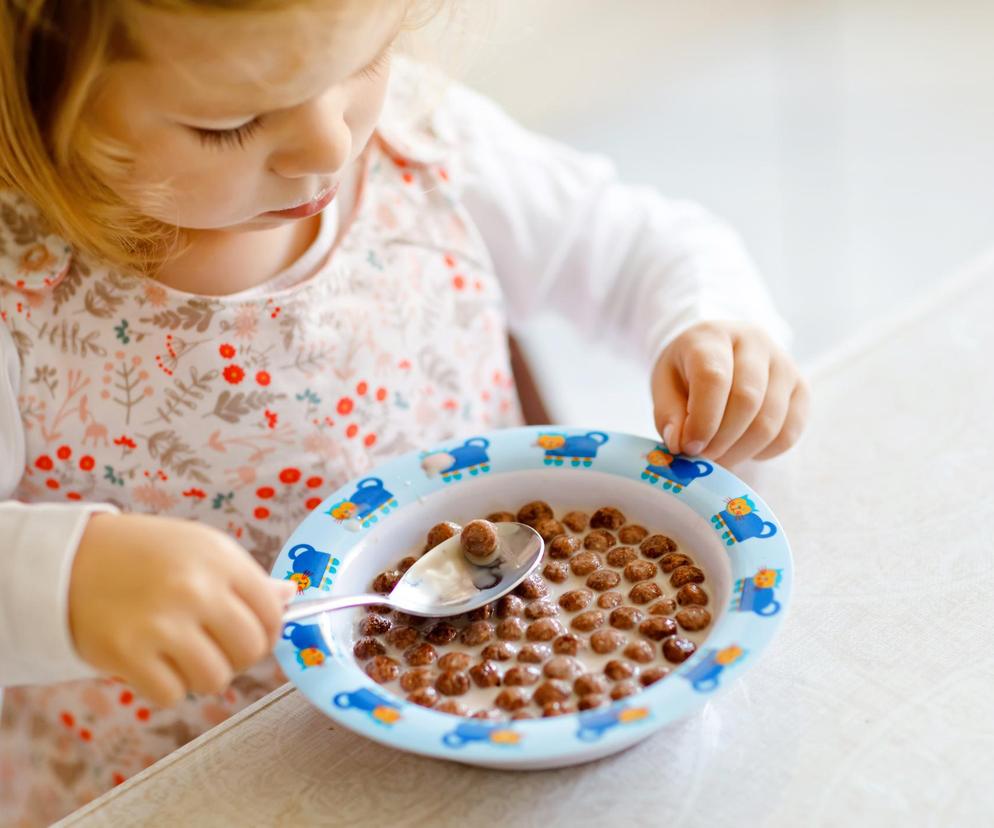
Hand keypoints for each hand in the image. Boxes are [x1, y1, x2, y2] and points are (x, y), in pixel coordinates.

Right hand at [69, 512, 294, 705]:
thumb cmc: (145, 553)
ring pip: (216, 679)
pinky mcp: (129, 654)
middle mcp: (197, 589)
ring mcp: (163, 624)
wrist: (70, 559)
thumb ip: (246, 577)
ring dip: (203, 675)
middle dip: (238, 656)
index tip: (252, 632)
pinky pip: (172, 695)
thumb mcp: (202, 548)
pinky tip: (153, 662)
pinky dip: (166, 686)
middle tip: (215, 646)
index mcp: (221, 560)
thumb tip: (291, 597)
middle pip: (251, 650)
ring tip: (183, 654)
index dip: (268, 630)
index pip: (274, 612)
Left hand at [651, 321, 809, 465]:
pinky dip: (763, 452)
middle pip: (746, 401)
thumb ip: (667, 414)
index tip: (689, 447)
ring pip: (770, 422)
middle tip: (703, 459)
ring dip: (741, 451)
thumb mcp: (664, 384)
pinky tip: (742, 448)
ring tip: (719, 457)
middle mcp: (755, 343)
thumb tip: (680, 443)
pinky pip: (789, 433)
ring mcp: (784, 364)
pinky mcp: (800, 388)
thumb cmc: (687, 369)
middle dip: (721, 441)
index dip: (702, 420)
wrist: (720, 350)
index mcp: (712, 337)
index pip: (713, 378)